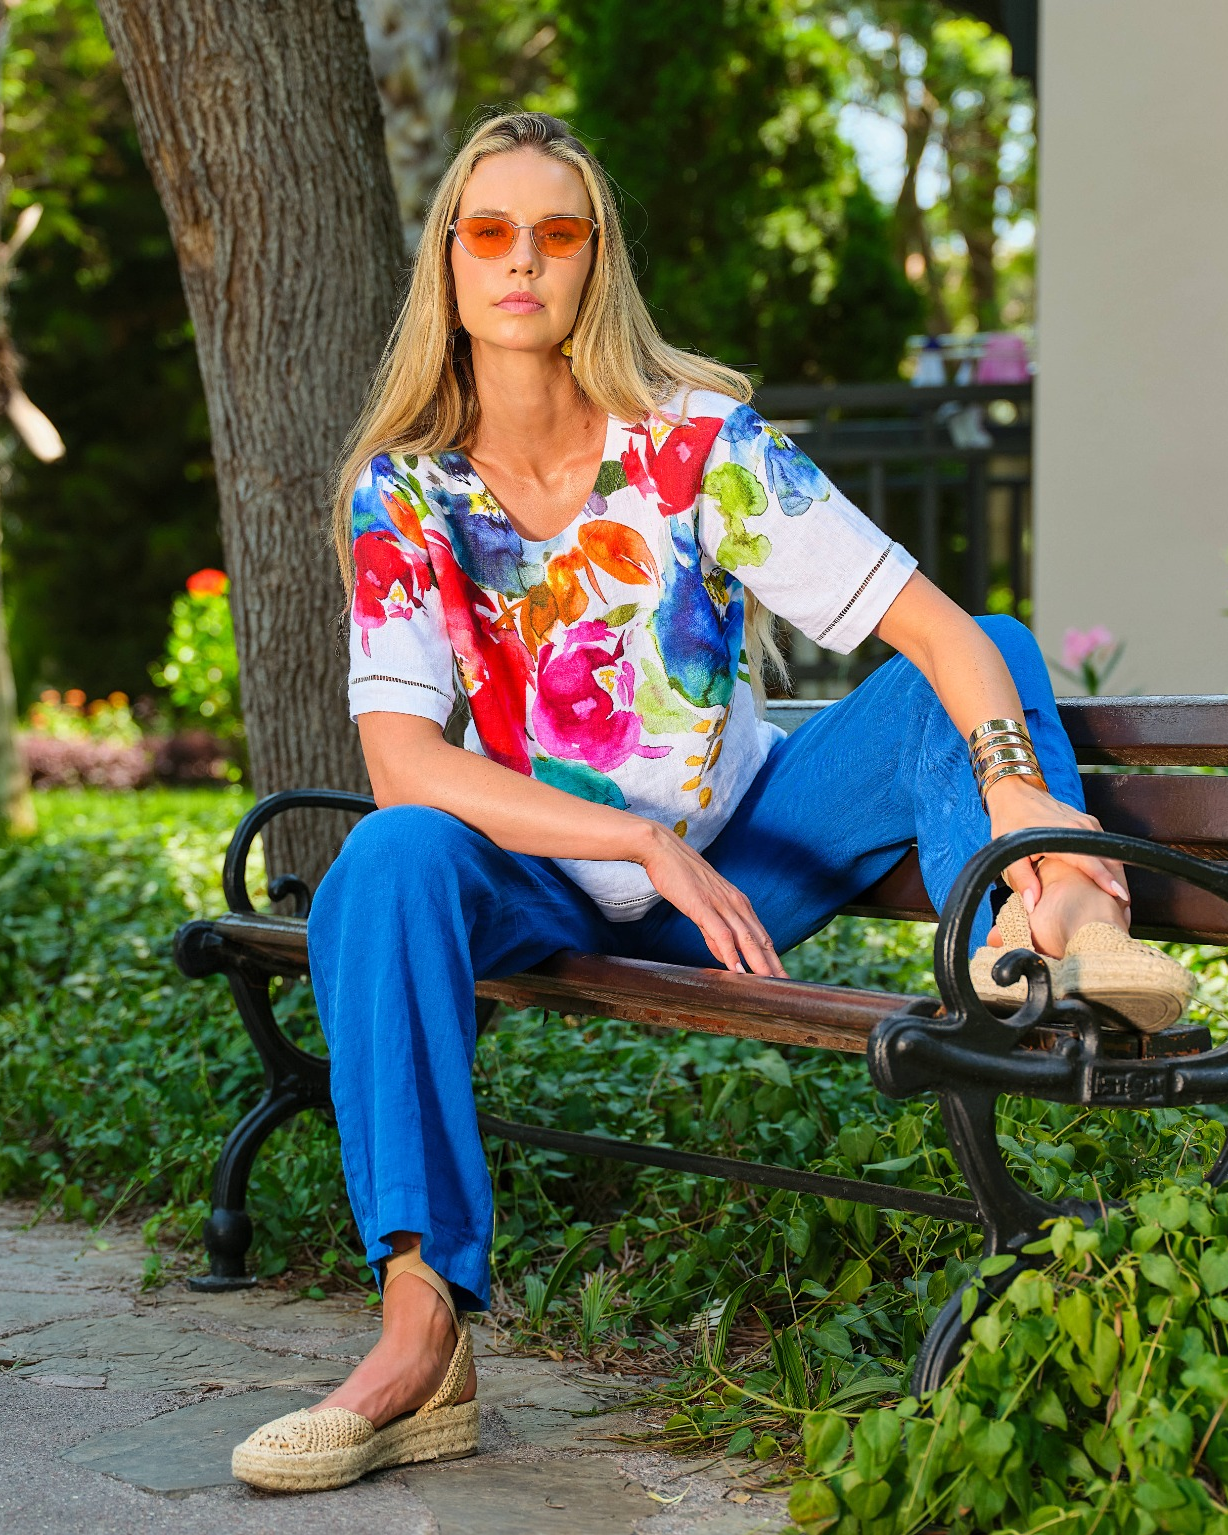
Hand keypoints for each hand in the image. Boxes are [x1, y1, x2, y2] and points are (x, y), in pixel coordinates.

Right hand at [637, 823, 786, 977]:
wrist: (663, 850)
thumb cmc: (681, 877)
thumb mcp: (703, 907)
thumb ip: (713, 932)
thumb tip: (724, 956)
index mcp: (738, 903)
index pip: (762, 936)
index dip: (774, 958)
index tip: (783, 978)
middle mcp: (736, 904)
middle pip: (760, 940)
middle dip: (774, 966)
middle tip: (786, 987)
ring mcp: (721, 904)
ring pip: (746, 939)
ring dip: (758, 964)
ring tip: (768, 984)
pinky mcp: (702, 906)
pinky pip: (720, 933)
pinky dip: (730, 952)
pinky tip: (736, 969)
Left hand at [985, 777, 1129, 916]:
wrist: (1016, 791)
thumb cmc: (1011, 822)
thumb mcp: (1008, 852)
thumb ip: (1022, 879)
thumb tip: (1032, 905)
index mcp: (1062, 835)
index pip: (1089, 860)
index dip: (1104, 880)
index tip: (1119, 897)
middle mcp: (1081, 827)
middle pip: (1108, 859)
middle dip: (1117, 884)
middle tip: (1123, 912)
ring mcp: (1088, 823)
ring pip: (1110, 853)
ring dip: (1117, 876)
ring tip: (1121, 903)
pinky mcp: (1089, 824)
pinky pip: (1105, 847)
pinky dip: (1111, 865)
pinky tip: (1111, 883)